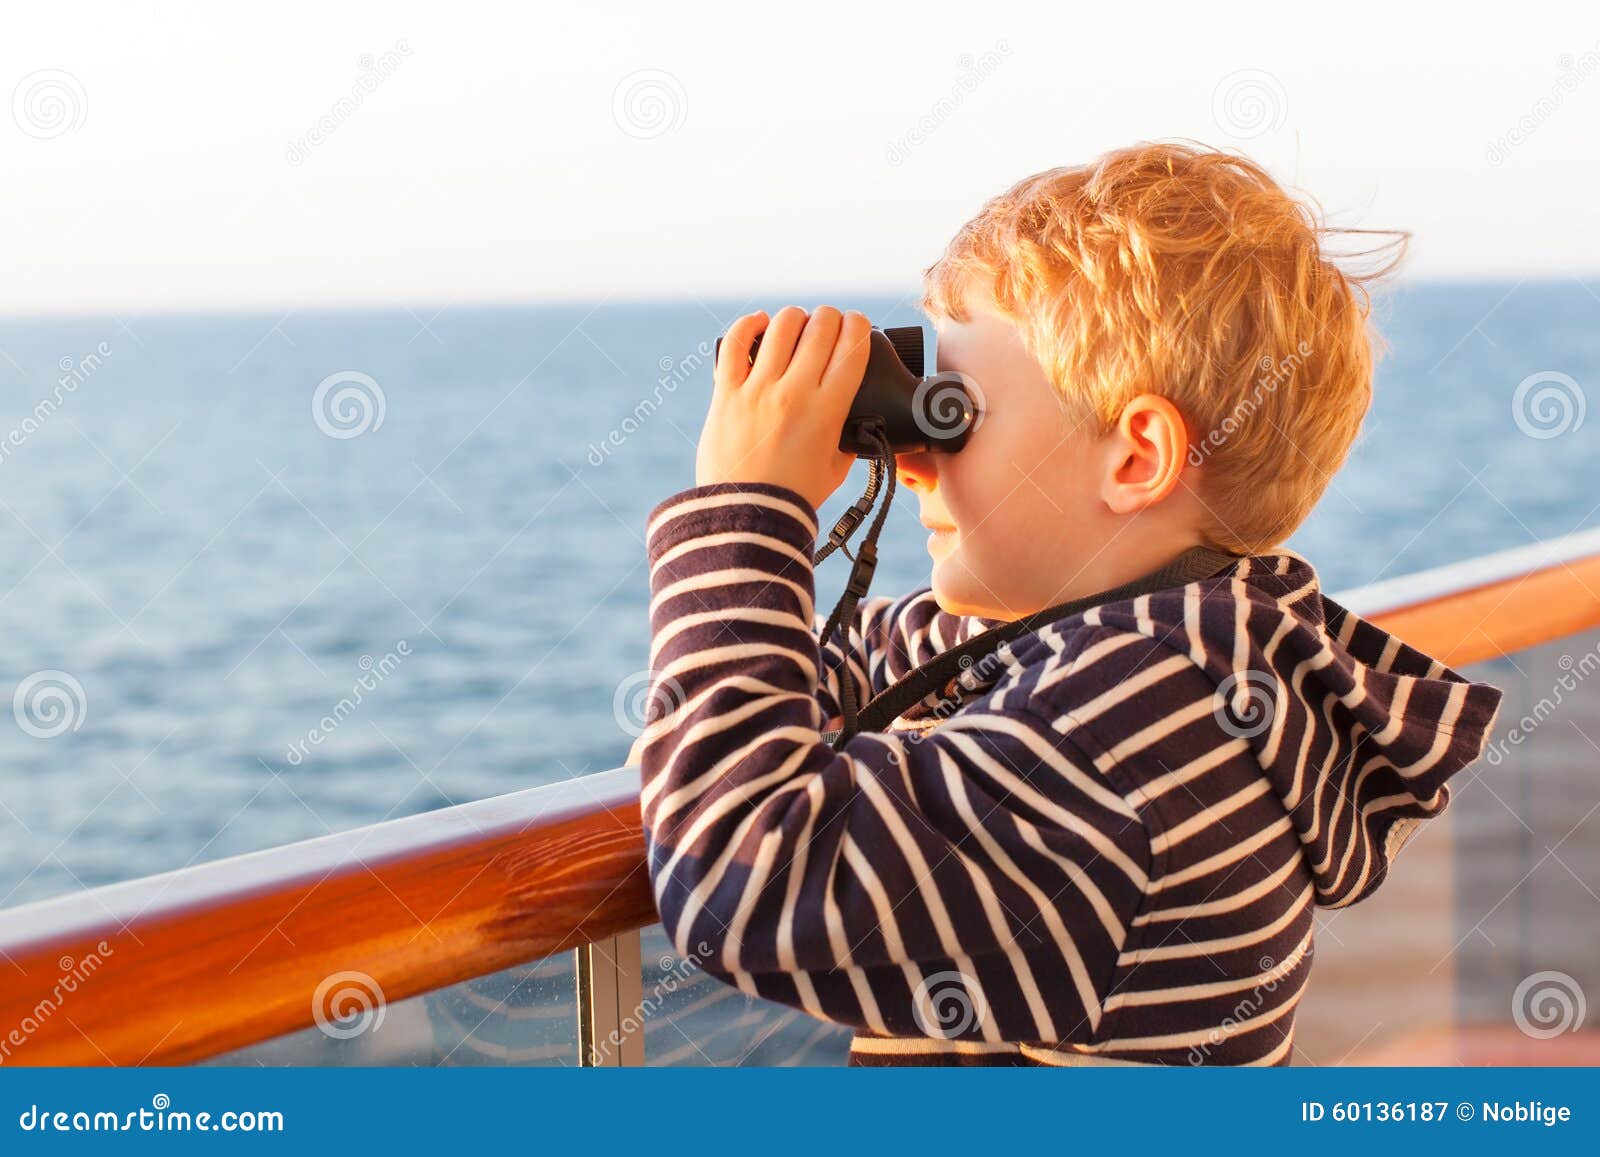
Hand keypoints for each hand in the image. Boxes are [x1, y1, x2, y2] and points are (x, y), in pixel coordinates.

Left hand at [695, 305, 872, 511]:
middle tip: (828, 325)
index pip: (853, 345)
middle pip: (821, 327)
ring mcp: (758, 390)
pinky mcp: (726, 393)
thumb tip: (855, 418)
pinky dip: (749, 324)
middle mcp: (795, 392)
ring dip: (796, 318)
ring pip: (782, 326)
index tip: (857, 327)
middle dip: (830, 318)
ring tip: (797, 325)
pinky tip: (760, 322)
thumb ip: (848, 437)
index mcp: (829, 409)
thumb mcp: (837, 467)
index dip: (859, 326)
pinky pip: (735, 342)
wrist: (748, 515)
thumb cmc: (794, 496)